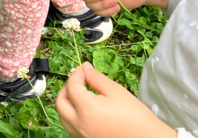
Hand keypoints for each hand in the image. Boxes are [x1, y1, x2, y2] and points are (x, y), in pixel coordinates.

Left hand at [57, 62, 175, 137]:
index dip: (75, 75)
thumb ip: (97, 78)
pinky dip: (72, 117)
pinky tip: (84, 111)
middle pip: (60, 103)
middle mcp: (80, 125)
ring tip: (80, 95)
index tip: (81, 70)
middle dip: (66, 89)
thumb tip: (85, 67)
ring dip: (67, 103)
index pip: (71, 87)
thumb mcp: (116, 92)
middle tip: (78, 81)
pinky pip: (71, 128)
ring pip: (63, 117)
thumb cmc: (136, 117)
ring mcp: (81, 136)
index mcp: (87, 109)